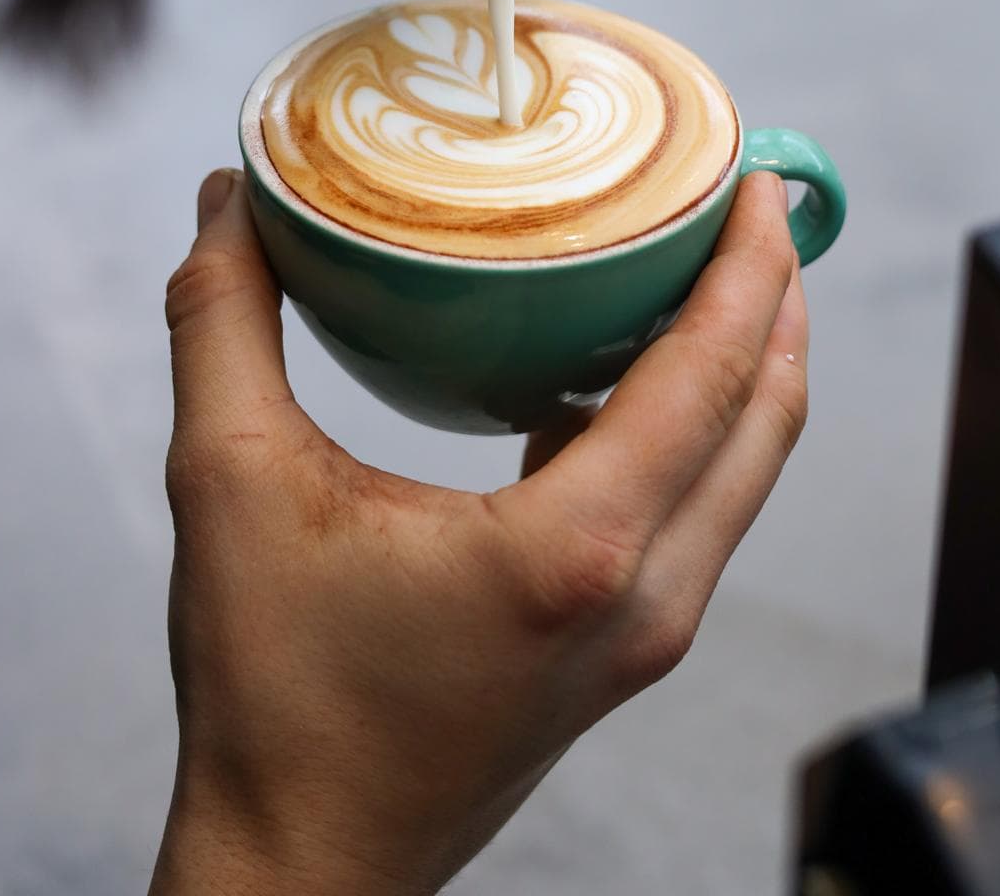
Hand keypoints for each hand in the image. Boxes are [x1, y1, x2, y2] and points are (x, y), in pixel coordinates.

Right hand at [150, 168, 806, 895]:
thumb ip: (222, 326)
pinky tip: (615, 378)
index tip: (756, 174)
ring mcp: (647, 632)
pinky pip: (699, 512)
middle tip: (749, 198)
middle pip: (764, 416)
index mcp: (575, 548)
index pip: (713, 374)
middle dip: (777, 297)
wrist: (302, 867)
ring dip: (748, 364)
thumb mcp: (227, 486)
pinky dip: (697, 428)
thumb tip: (232, 199)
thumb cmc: (274, 697)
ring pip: (745, 470)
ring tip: (708, 269)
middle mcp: (644, 593)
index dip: (751, 264)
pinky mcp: (624, 650)